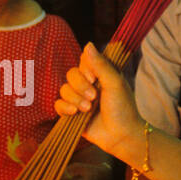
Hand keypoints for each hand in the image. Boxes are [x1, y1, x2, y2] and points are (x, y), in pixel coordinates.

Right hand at [55, 43, 143, 158]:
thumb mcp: (114, 83)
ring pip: (64, 90)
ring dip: (75, 99)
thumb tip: (88, 44)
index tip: (94, 78)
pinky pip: (58, 104)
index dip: (85, 68)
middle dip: (80, 86)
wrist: (121, 135)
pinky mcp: (72, 113)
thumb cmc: (123, 108)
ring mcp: (79, 99)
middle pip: (71, 74)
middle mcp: (88, 84)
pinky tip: (75, 113)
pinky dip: (64, 107)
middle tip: (94, 97)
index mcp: (100, 74)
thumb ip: (101, 64)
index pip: (83, 61)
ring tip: (88, 109)